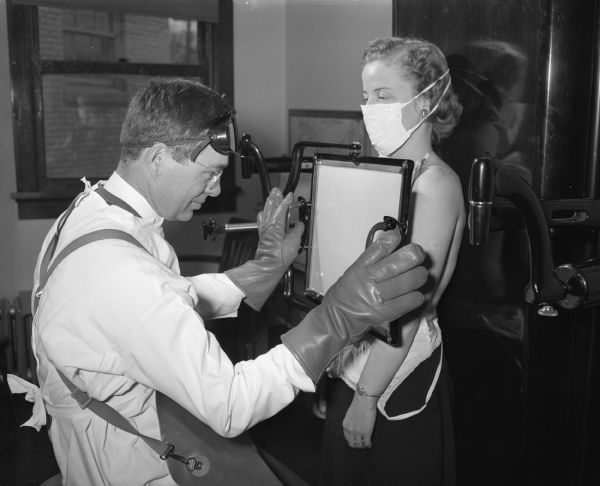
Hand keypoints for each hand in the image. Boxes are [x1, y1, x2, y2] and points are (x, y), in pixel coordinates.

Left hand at [225, 188, 303, 310]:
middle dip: (274, 198)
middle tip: (277, 190)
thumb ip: (298, 230)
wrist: (268, 267)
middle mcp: (268, 225)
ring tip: (272, 197)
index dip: (286, 200)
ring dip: (269, 204)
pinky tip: (265, 214)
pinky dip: (265, 214)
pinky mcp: (263, 236)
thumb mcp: (294, 242)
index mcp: (276, 224)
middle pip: (271, 207)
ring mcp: (264, 230)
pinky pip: (263, 221)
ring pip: (266, 212)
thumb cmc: (279, 257)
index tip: (290, 195)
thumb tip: (300, 225)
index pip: (282, 208)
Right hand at [322, 235, 427, 342]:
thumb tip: (394, 236)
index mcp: (360, 268)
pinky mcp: (386, 313)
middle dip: (414, 256)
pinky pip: (410, 301)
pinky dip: (417, 296)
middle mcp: (368, 281)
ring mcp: (377, 298)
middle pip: (397, 264)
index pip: (379, 249)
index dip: (392, 240)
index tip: (399, 237)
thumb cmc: (349, 291)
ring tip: (419, 275)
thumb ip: (375, 253)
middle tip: (418, 256)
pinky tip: (415, 293)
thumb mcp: (356, 268)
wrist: (339, 316)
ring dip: (419, 275)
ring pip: (408, 281)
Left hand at [343, 393, 376, 448]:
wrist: (364, 400)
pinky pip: (367, 443)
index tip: (356, 440)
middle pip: (352, 444)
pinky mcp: (366, 433)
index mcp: (345, 426)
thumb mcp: (350, 415)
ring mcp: (358, 433)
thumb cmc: (358, 404)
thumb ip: (351, 422)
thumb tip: (355, 427)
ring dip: (363, 446)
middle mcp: (350, 431)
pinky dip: (369, 445)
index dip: (352, 441)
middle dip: (357, 445)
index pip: (347, 438)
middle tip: (362, 444)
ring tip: (366, 444)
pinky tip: (371, 443)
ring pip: (360, 445)